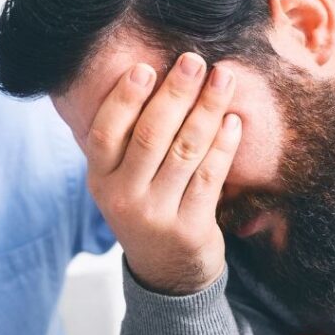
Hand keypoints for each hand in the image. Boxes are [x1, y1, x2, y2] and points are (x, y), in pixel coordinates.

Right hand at [84, 52, 241, 294]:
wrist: (167, 272)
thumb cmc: (146, 209)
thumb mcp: (121, 182)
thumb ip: (128, 141)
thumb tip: (152, 75)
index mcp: (101, 181)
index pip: (106, 133)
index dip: (125, 98)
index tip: (147, 67)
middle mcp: (124, 198)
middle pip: (150, 136)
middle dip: (175, 93)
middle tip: (195, 61)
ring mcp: (157, 215)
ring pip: (185, 151)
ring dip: (207, 109)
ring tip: (223, 78)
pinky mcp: (190, 228)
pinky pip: (210, 176)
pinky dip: (223, 144)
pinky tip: (233, 120)